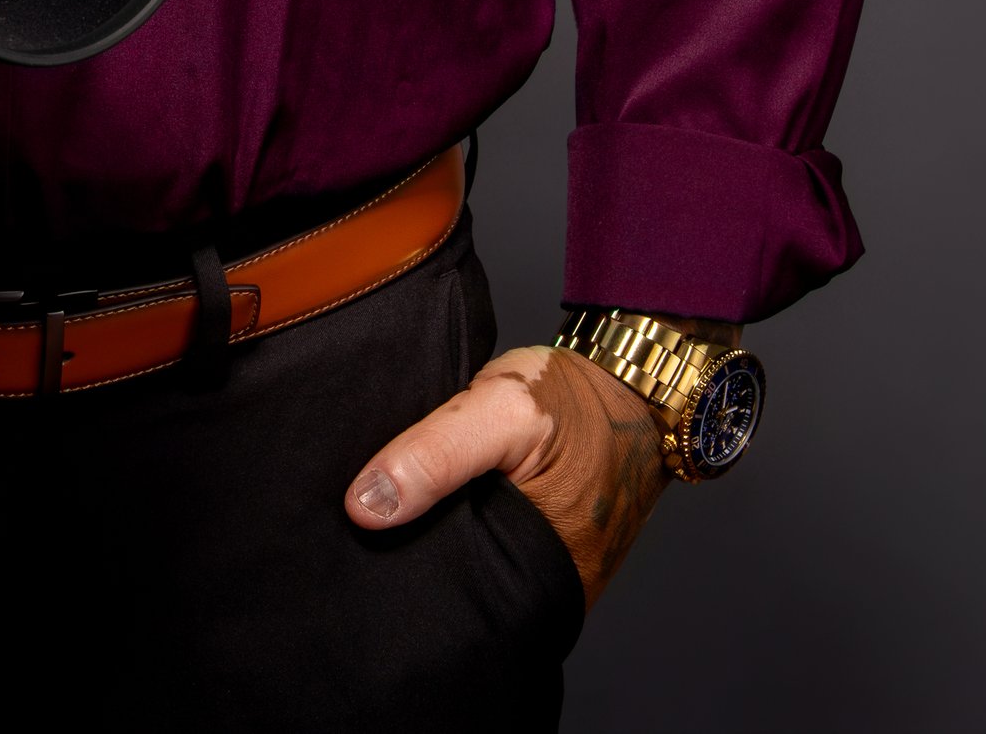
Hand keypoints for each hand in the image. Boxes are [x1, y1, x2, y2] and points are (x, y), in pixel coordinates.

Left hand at [345, 337, 706, 605]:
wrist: (634, 386)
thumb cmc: (574, 399)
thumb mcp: (502, 409)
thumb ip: (436, 454)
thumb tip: (365, 507)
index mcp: (535, 577)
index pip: (445, 598)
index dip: (395, 570)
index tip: (351, 536)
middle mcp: (539, 587)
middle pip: (451, 584)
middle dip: (408, 553)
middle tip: (360, 515)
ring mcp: (539, 568)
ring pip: (464, 562)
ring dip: (428, 534)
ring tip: (383, 503)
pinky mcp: (536, 544)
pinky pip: (482, 541)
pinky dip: (453, 518)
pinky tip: (423, 491)